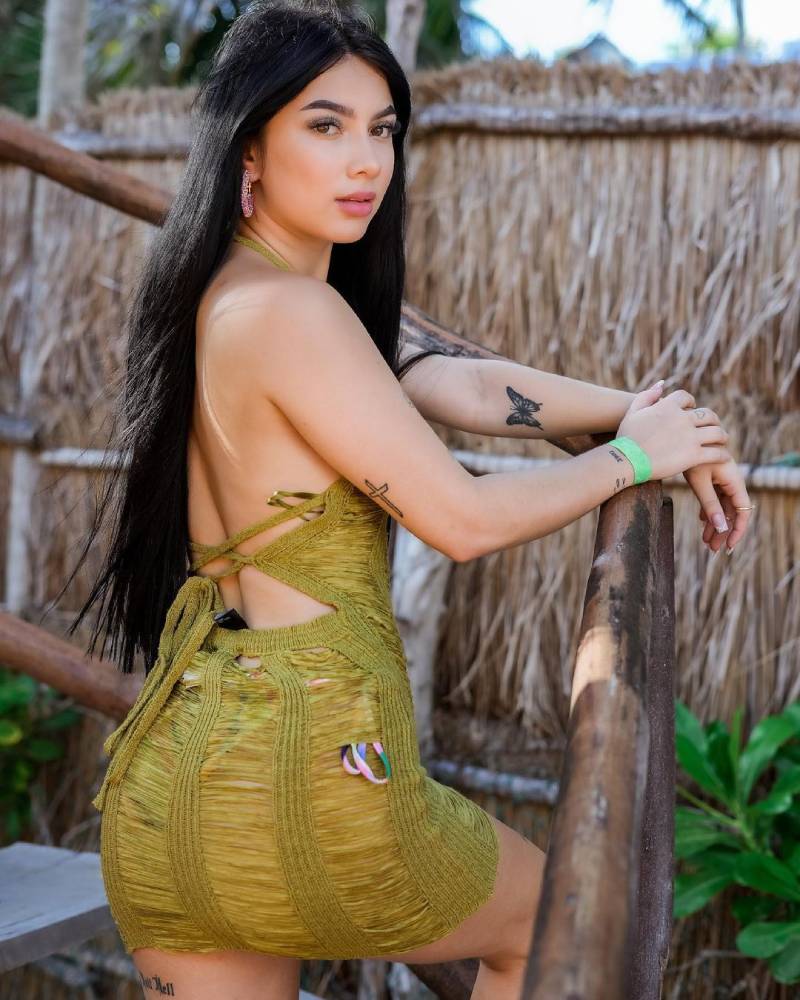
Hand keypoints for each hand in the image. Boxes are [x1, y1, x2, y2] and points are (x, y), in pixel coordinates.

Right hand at [616, 383, 730, 480]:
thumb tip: (662, 384)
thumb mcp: (632, 412)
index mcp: (667, 407)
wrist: (625, 460)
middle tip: (713, 425)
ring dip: (722, 435)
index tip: (691, 409)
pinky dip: (722, 454)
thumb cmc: (626, 438)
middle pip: (707, 414)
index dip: (690, 403)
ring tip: (722, 440)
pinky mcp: (693, 455)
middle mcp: (682, 419)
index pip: (686, 398)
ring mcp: (690, 437)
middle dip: (712, 419)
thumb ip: (647, 395)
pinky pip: (716, 452)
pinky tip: (723, 457)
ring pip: (717, 432)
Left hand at [683, 459, 753, 554]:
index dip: (737, 530)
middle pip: (732, 511)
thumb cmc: (690, 457)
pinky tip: (702, 521)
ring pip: (722, 506)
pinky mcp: (712, 476)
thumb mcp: (700, 483)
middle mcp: (731, 480)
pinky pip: (715, 498)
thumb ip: (710, 505)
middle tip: (712, 548)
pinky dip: (709, 511)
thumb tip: (721, 528)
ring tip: (706, 541)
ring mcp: (722, 478)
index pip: (742, 510)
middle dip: (723, 531)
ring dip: (715, 523)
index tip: (728, 546)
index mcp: (733, 480)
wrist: (679, 436)